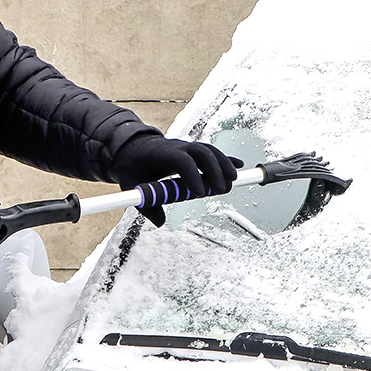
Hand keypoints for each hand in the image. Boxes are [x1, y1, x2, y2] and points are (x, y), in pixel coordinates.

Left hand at [112, 134, 239, 225]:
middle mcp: (177, 147)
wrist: (131, 147)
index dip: (192, 175)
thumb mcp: (131, 185)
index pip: (182, 160)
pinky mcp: (192, 152)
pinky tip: (239, 168)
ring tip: (233, 182)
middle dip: (214, 169)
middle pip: (201, 152)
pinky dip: (226, 160)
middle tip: (221, 190)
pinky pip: (212, 153)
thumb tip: (160, 223)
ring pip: (210, 151)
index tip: (198, 194)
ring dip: (224, 164)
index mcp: (161, 154)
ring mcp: (186, 148)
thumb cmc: (131, 166)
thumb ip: (145, 205)